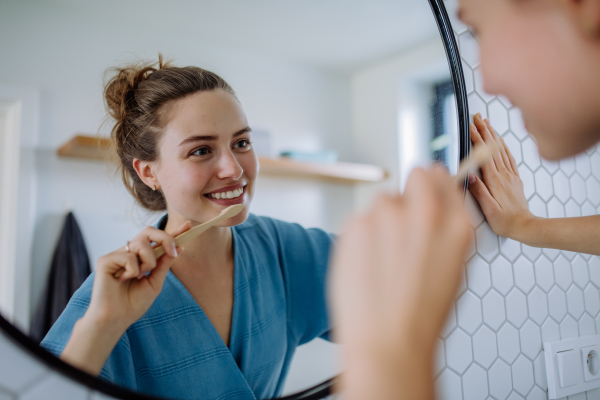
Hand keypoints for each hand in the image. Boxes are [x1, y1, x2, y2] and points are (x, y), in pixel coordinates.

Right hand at [85, 221, 190, 331]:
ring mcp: (116, 255)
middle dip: (165, 238)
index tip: (189, 226)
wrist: (115, 319)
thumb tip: (179, 247)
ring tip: (139, 277)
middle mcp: (128, 253)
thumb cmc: (133, 304)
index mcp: (140, 258)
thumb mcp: (155, 282)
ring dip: (148, 261)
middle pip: (148, 231)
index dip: (172, 232)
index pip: (157, 240)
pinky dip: (132, 270)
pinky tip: (123, 280)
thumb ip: (164, 264)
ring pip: (141, 243)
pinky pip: (128, 256)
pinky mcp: (105, 260)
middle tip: (174, 251)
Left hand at [329, 167, 471, 399]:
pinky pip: (358, 219)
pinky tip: (365, 264)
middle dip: (407, 196)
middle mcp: (424, 213)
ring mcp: (387, 217)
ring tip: (381, 258)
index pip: (441, 177)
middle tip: (399, 225)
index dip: (432, 183)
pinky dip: (359, 236)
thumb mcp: (453, 269)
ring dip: (381, 219)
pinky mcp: (356, 225)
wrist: (387, 343)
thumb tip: (436, 206)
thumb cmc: (420, 317)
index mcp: (456, 226)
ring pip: (382, 200)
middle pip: (413, 177)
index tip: (425, 188)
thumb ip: (446, 230)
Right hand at [468, 113, 535, 238]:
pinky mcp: (514, 179)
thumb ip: (479, 191)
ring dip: (493, 134)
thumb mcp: (489, 210)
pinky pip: (509, 158)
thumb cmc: (505, 221)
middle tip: (477, 117)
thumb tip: (469, 176)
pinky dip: (503, 146)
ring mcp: (510, 176)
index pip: (483, 155)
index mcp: (495, 181)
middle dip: (484, 130)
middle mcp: (503, 175)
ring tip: (486, 123)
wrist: (525, 226)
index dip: (476, 139)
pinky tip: (500, 141)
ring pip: (500, 150)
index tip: (469, 126)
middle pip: (492, 148)